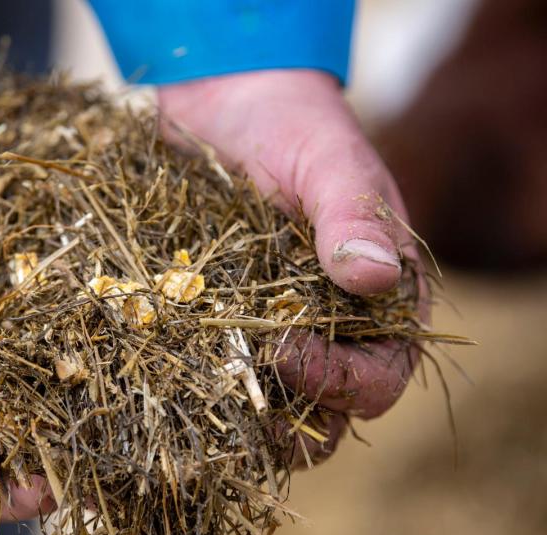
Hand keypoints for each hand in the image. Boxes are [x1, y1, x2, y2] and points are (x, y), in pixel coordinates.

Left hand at [158, 70, 426, 463]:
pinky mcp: (225, 320)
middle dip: (291, 425)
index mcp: (383, 301)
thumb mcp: (328, 161)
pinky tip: (163, 374)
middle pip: (327, 415)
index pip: (380, 377)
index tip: (286, 352)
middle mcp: (334, 328)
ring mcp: (277, 328)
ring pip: (270, 408)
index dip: (341, 382)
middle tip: (242, 406)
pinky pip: (219, 372)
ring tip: (199, 400)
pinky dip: (199, 383)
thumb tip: (378, 278)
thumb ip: (353, 217)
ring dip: (241, 416)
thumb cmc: (290, 121)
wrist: (225, 98)